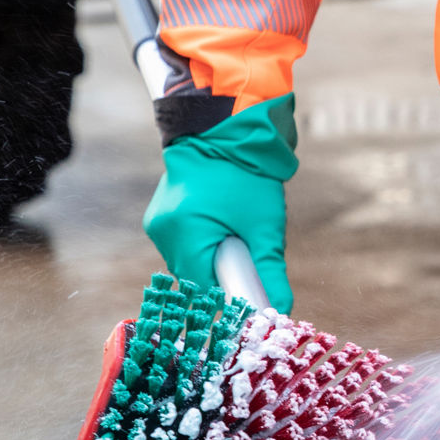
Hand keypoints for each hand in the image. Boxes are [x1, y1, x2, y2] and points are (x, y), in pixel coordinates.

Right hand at [143, 94, 298, 311]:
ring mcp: (157, 224)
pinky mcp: (159, 217)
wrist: (222, 131)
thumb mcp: (264, 226)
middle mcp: (163, 233)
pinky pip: (182, 246)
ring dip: (212, 261)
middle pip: (194, 279)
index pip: (204, 291)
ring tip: (236, 238)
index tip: (252, 301)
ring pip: (188, 263)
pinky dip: (203, 246)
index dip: (229, 300)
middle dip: (223, 278)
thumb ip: (270, 270)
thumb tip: (281, 308)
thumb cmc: (246, 176)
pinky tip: (221, 229)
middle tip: (249, 265)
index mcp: (185, 236)